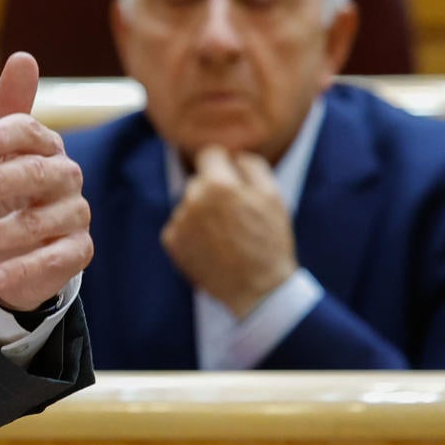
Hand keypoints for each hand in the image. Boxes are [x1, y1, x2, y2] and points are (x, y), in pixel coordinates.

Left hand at [0, 52, 94, 312]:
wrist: (14, 244)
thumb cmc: (1, 188)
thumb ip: (7, 107)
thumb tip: (24, 57)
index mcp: (45, 145)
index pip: (28, 131)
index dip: (1, 135)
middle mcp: (66, 177)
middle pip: (36, 174)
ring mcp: (74, 215)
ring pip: (40, 222)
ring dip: (3, 232)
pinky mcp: (77, 252)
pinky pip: (53, 261)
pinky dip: (21, 269)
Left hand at [160, 147, 298, 318]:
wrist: (257, 290)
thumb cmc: (268, 242)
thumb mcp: (273, 196)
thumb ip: (250, 165)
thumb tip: (232, 154)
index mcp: (218, 184)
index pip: (209, 153)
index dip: (223, 163)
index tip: (232, 176)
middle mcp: (192, 199)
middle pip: (199, 180)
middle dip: (215, 189)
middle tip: (236, 213)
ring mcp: (179, 222)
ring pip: (190, 202)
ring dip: (203, 211)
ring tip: (227, 235)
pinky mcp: (171, 242)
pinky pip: (180, 224)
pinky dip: (193, 231)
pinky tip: (213, 246)